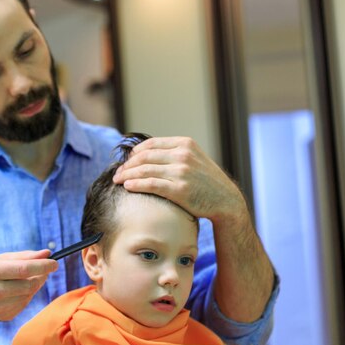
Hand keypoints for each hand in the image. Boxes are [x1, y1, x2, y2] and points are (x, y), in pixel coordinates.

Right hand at [0, 249, 57, 321]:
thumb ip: (24, 256)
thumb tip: (47, 254)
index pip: (24, 270)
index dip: (43, 266)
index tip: (55, 263)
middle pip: (30, 284)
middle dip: (42, 276)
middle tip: (44, 269)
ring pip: (29, 294)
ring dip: (34, 285)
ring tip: (25, 279)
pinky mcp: (3, 316)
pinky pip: (25, 303)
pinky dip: (26, 295)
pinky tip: (16, 291)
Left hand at [112, 136, 246, 223]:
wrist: (226, 200)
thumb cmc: (206, 182)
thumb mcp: (194, 159)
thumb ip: (174, 154)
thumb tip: (147, 154)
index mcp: (185, 144)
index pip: (150, 144)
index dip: (134, 153)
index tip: (126, 162)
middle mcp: (183, 155)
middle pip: (144, 156)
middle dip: (127, 165)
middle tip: (118, 173)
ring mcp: (182, 172)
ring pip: (145, 170)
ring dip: (127, 175)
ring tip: (118, 180)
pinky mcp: (180, 189)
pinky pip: (151, 184)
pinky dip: (136, 184)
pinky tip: (127, 187)